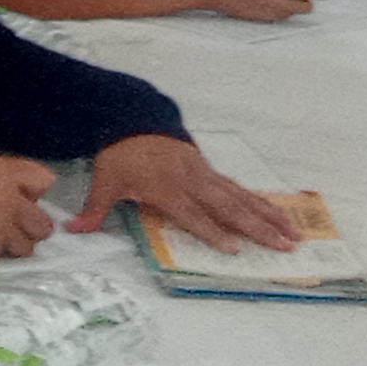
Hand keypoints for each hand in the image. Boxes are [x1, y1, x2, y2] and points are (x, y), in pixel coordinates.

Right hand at [0, 154, 58, 259]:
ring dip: (15, 245)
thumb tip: (11, 190)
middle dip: (32, 225)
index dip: (34, 189)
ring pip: (27, 247)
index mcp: (7, 174)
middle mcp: (13, 204)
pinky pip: (2, 257)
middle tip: (15, 224)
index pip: (44, 180)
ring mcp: (3, 231)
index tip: (24, 194)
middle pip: (43, 223)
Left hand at [76, 134, 300, 254]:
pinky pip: (239, 188)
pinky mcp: (210, 170)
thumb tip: (72, 231)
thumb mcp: (104, 179)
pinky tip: (279, 214)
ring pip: (241, 198)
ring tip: (294, 234)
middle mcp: (192, 181)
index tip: (235, 248)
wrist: (134, 117)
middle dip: (257, 228)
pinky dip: (260, 202)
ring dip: (269, 216)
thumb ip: (94, 209)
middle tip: (283, 246)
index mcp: (167, 188)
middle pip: (229, 208)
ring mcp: (205, 174)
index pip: (192, 214)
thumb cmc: (120, 154)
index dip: (212, 231)